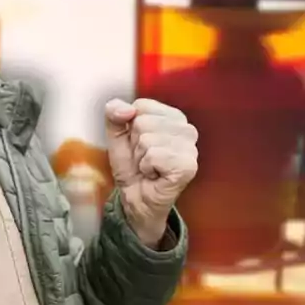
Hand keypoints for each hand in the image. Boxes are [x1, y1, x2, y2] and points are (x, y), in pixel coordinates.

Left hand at [104, 98, 197, 247]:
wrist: (136, 198)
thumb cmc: (132, 167)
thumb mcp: (116, 136)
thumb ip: (114, 114)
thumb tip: (125, 108)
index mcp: (173, 117)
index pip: (141, 106)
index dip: (131, 128)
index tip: (138, 145)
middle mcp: (186, 129)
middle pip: (142, 122)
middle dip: (135, 145)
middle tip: (144, 159)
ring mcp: (190, 147)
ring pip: (147, 140)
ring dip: (141, 158)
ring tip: (149, 168)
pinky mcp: (187, 166)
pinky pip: (154, 156)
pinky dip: (147, 168)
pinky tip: (155, 175)